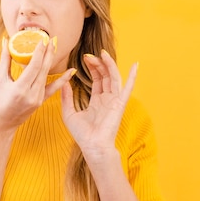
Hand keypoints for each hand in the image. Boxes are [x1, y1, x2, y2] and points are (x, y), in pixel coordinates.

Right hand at [0, 37, 75, 131]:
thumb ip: (5, 60)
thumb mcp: (0, 80)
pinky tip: (71, 70)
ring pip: (47, 76)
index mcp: (20, 89)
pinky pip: (54, 88)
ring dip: (51, 60)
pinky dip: (62, 79)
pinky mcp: (42, 101)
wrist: (3, 123)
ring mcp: (38, 98)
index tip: (43, 40)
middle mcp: (32, 94)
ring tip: (54, 47)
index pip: (34, 67)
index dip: (39, 52)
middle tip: (52, 39)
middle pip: (43, 69)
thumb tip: (7, 41)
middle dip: (48, 53)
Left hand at [61, 50, 136, 165]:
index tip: (85, 58)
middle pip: (106, 76)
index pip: (98, 79)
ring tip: (102, 54)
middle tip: (89, 55)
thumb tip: (64, 82)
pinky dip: (133, 76)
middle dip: (99, 64)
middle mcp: (108, 99)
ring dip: (109, 65)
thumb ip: (67, 98)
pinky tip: (135, 65)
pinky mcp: (120, 103)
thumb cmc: (82, 135)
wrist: (92, 146)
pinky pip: (128, 87)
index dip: (93, 68)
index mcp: (98, 101)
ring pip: (114, 77)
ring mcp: (115, 100)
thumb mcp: (69, 113)